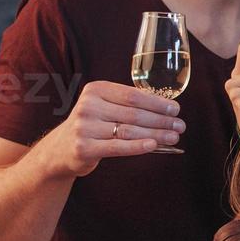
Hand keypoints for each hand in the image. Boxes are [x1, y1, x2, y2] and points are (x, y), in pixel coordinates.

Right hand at [40, 80, 184, 176]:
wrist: (59, 150)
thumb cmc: (92, 126)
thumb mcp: (104, 107)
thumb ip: (128, 105)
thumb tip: (167, 109)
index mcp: (95, 90)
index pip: (133, 95)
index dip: (157, 103)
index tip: (176, 109)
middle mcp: (88, 106)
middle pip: (134, 113)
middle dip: (161, 120)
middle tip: (180, 125)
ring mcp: (84, 127)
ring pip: (129, 130)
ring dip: (156, 134)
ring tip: (174, 137)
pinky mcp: (84, 148)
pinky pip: (118, 147)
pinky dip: (138, 146)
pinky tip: (154, 145)